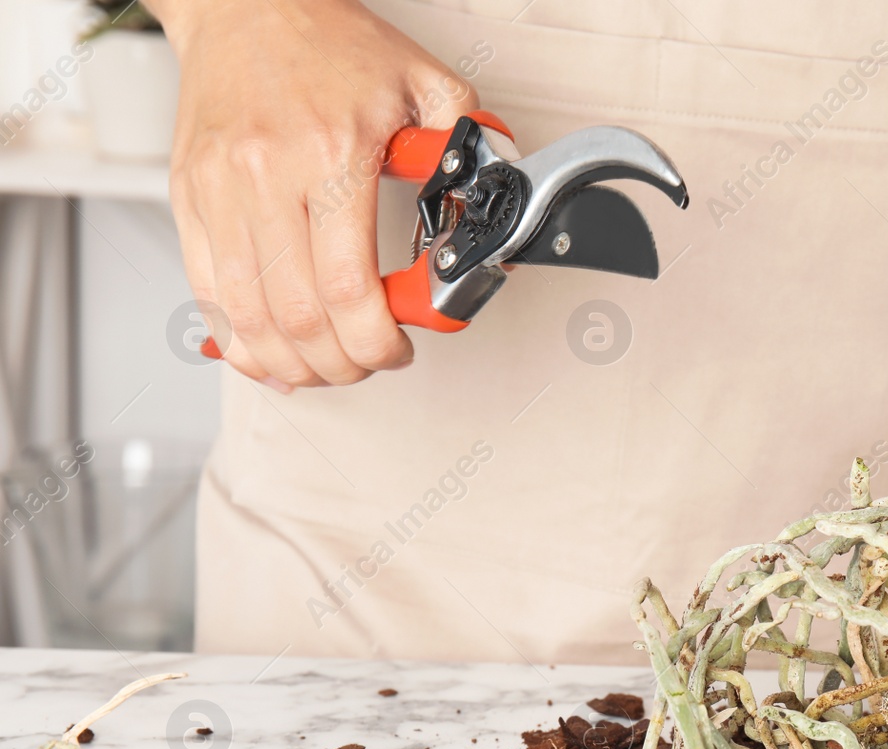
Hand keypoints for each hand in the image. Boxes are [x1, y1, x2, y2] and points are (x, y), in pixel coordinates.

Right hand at [155, 0, 478, 389]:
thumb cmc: (331, 44)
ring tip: (326, 365)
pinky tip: (270, 354)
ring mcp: (218, 191)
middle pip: (297, 315)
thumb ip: (468, 150)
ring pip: (247, 317)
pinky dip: (238, 340)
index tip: (397, 347)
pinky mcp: (187, 198)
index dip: (376, 339)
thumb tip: (492, 210)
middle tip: (367, 361)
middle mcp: (265, 176)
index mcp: (330, 155)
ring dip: (292, 363)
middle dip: (342, 362)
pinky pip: (205, 293)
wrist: (247, 5)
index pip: (347, 286)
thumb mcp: (426, 84)